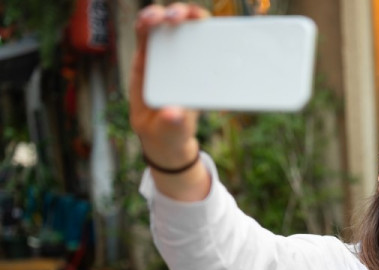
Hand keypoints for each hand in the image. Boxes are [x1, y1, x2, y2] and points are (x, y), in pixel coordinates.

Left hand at [129, 2, 208, 168]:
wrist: (174, 143)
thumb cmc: (161, 134)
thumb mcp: (161, 133)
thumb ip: (168, 124)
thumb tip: (177, 112)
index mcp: (146, 68)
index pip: (145, 34)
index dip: (150, 20)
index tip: (157, 20)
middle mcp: (165, 59)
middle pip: (170, 24)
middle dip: (176, 12)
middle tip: (181, 17)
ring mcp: (185, 63)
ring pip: (191, 31)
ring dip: (198, 20)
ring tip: (204, 21)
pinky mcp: (203, 72)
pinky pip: (210, 50)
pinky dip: (218, 40)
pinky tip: (228, 38)